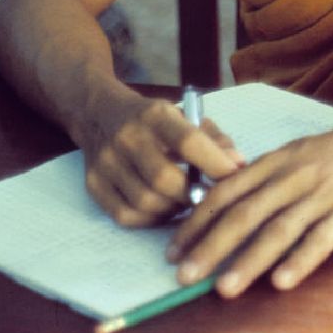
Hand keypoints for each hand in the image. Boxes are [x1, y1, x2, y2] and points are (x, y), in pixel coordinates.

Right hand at [77, 88, 244, 226]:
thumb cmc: (152, 119)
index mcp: (154, 114)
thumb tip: (239, 165)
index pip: (189, 141)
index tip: (234, 176)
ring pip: (145, 201)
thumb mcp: (183, 116)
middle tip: (208, 199)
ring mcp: (106, 161)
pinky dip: (150, 220)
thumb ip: (213, 138)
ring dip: (173, 210)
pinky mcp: (93, 184)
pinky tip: (163, 210)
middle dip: (192, 195)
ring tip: (186, 203)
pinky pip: (125, 216)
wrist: (99, 112)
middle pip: (164, 178)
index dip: (214, 163)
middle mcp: (127, 136)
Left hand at [165, 119, 332, 295]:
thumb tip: (223, 202)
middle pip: (245, 213)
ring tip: (224, 288)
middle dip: (211, 246)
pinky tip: (282, 281)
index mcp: (276, 161)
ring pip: (279, 229)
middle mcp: (293, 176)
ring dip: (249, 260)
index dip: (197, 220)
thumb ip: (263, 176)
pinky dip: (300, 260)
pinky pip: (321, 238)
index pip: (226, 190)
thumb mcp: (295, 153)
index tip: (174, 248)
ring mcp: (321, 194)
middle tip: (184, 276)